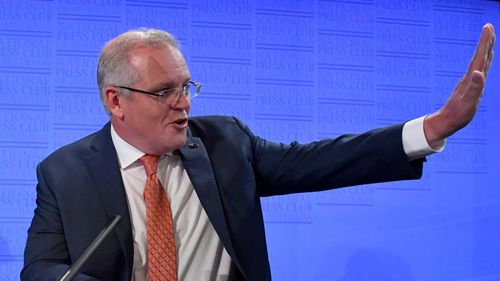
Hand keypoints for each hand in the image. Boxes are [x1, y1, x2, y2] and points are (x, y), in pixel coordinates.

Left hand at [424, 23, 495, 147]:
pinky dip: (482, 64)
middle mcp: (470, 78)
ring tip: (489, 41)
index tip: (488, 28)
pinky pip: (478, 71)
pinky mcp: (469, 88)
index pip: (480, 58)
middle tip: (489, 27)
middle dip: (485, 42)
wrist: (445, 122)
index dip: (485, 43)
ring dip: (484, 51)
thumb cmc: (457, 115)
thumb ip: (474, 88)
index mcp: (472, 79)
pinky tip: (482, 64)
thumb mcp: (468, 103)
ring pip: (479, 63)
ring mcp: (469, 83)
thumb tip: (479, 73)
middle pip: (480, 57)